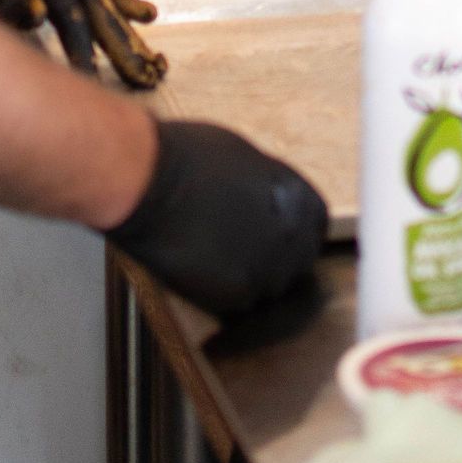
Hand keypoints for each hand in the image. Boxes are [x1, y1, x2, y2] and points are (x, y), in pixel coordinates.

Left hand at [0, 0, 165, 88]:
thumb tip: (39, 16)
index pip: (72, 19)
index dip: (84, 54)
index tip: (96, 87)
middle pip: (100, 12)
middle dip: (124, 48)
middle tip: (148, 79)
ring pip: (108, 1)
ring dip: (131, 31)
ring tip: (156, 58)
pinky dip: (124, 2)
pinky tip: (144, 14)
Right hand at [109, 119, 326, 315]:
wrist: (146, 179)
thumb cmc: (186, 157)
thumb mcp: (247, 160)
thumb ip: (269, 189)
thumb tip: (271, 204)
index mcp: (299, 199)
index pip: (316, 227)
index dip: (294, 233)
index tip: (276, 236)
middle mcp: (292, 236)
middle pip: (297, 262)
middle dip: (275, 258)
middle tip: (242, 251)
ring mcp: (266, 268)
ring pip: (269, 289)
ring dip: (250, 279)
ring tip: (217, 260)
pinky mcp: (235, 294)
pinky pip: (239, 305)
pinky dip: (223, 294)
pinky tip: (202, 271)